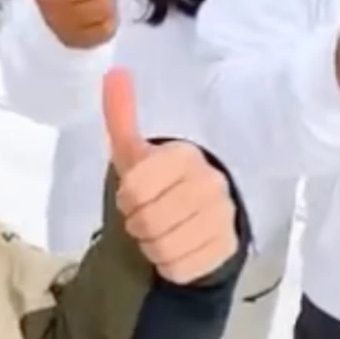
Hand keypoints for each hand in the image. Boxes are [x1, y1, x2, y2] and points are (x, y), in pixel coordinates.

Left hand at [104, 68, 237, 284]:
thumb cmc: (159, 181)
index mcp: (185, 155)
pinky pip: (180, 267)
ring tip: (159, 232)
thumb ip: (121, 114)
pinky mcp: (226, 247)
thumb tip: (113, 71)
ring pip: (163, 246)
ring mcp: (222, 216)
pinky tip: (176, 247)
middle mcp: (210, 182)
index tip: (132, 195)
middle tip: (144, 218)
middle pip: (148, 220)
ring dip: (151, 245)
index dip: (127, 197)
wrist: (200, 214)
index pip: (137, 188)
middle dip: (137, 224)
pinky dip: (169, 264)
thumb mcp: (135, 152)